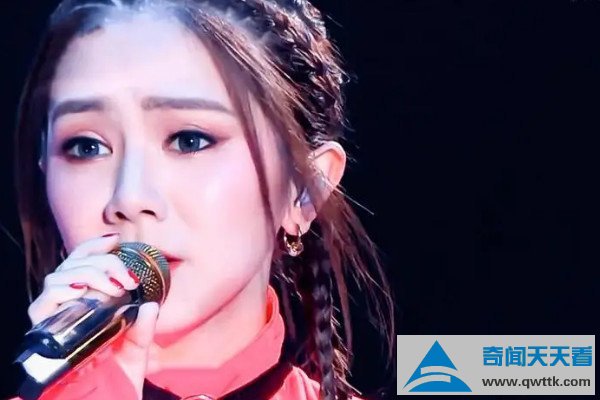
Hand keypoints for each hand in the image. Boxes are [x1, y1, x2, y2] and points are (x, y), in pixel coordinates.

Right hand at [28, 234, 159, 398]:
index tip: (116, 240)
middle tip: (126, 278)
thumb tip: (152, 305)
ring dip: (87, 274)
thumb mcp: (136, 352)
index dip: (95, 247)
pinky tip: (81, 291)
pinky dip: (61, 291)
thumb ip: (144, 330)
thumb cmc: (117, 380)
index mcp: (90, 306)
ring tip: (113, 286)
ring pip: (58, 278)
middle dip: (102, 263)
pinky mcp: (42, 332)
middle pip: (72, 266)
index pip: (82, 264)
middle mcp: (69, 308)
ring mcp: (55, 319)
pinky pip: (42, 302)